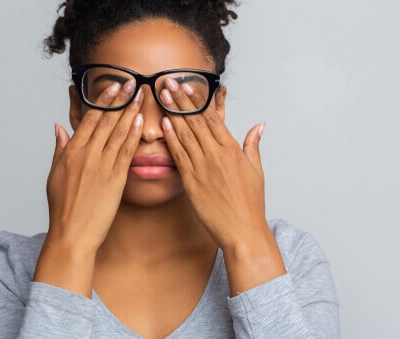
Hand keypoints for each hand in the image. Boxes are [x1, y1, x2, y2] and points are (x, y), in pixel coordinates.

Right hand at [34, 81, 143, 295]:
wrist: (72, 233)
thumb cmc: (62, 207)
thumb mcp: (54, 175)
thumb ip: (59, 148)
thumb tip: (59, 127)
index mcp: (71, 152)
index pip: (89, 119)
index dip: (103, 100)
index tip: (113, 86)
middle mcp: (87, 154)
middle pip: (106, 121)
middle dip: (120, 99)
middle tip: (132, 82)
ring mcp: (102, 166)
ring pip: (118, 132)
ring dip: (131, 112)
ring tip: (140, 95)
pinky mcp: (116, 179)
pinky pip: (126, 151)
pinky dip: (134, 135)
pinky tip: (141, 121)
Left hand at [160, 78, 285, 293]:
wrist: (243, 230)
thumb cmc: (250, 203)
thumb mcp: (256, 170)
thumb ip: (253, 145)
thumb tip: (259, 125)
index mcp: (232, 149)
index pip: (212, 118)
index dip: (197, 100)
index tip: (186, 86)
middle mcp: (216, 154)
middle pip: (196, 121)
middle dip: (181, 100)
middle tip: (168, 82)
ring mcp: (203, 167)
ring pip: (185, 134)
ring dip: (172, 113)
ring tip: (162, 96)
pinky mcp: (192, 181)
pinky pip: (180, 156)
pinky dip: (171, 138)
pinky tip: (164, 124)